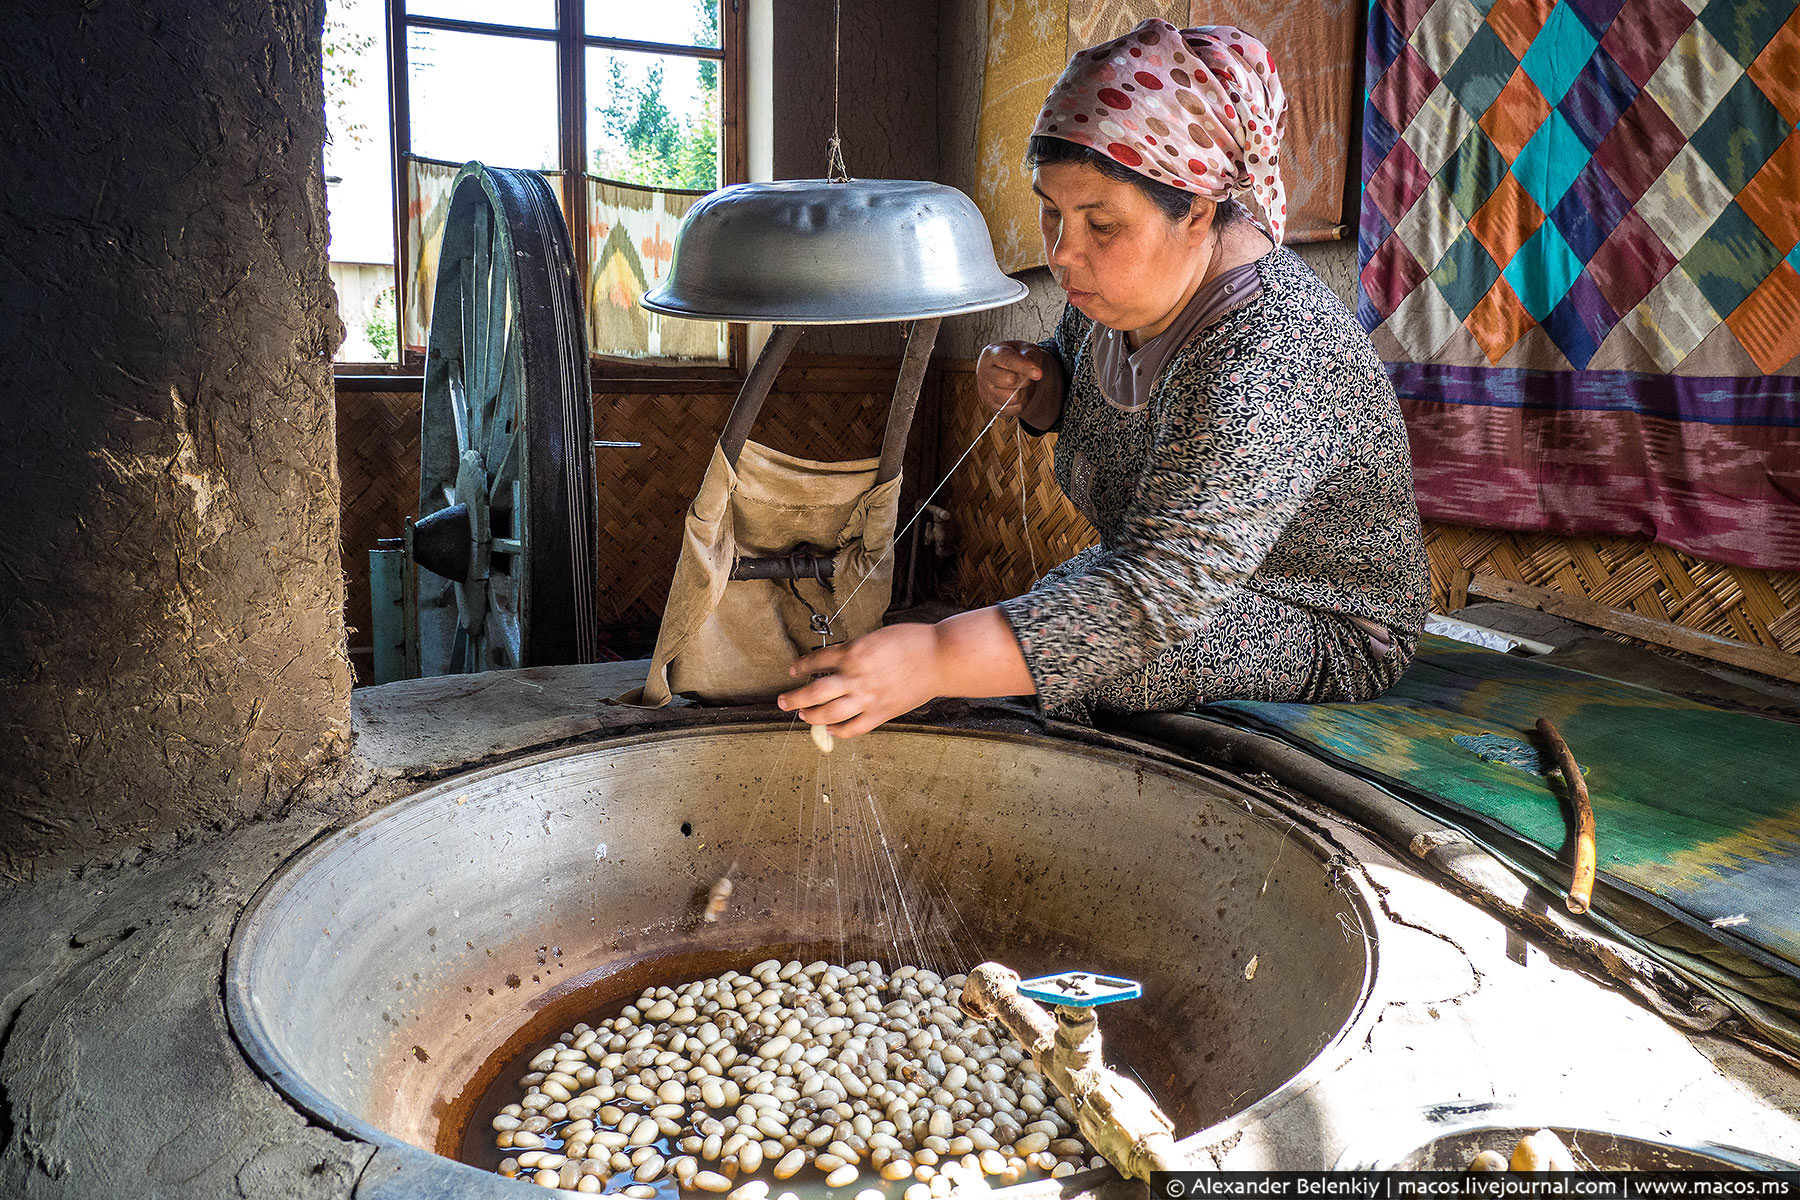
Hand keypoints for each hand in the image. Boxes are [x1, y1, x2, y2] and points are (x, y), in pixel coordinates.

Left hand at [776, 624, 942, 738]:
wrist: (940, 658)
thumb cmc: (913, 643)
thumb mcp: (877, 637)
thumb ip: (856, 650)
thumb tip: (839, 661)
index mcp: (854, 652)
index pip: (817, 660)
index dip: (801, 666)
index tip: (793, 670)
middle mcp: (855, 676)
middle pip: (814, 691)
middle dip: (794, 697)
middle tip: (782, 701)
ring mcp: (867, 697)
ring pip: (828, 712)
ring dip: (811, 715)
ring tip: (802, 715)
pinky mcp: (881, 713)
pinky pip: (853, 728)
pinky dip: (838, 731)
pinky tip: (830, 730)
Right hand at [976, 341, 1061, 425]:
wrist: (1009, 370)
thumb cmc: (1018, 357)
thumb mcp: (1027, 349)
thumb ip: (1031, 356)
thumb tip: (1036, 372)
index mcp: (991, 354)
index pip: (1007, 360)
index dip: (1024, 366)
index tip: (1039, 374)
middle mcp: (984, 373)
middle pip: (1010, 380)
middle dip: (1025, 378)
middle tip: (1026, 374)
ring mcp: (986, 391)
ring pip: (1014, 397)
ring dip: (1025, 391)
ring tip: (1021, 384)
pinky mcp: (992, 407)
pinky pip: (1016, 409)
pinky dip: (1023, 402)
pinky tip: (1018, 393)